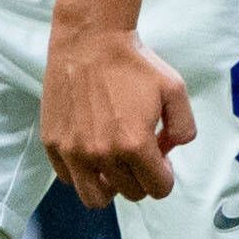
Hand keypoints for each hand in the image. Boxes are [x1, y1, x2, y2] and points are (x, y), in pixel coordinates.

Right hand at [43, 23, 196, 206]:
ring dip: (110, 187)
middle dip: (141, 177)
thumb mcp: (175, 91)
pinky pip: (69, 178)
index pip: (158, 189)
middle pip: (131, 193)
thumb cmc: (133, 63)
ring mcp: (74, 151)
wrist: (91, 40)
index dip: (165, 176)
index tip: (161, 159)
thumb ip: (184, 129)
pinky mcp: (53, 143)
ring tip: (114, 163)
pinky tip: (91, 149)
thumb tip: (169, 151)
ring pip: (94, 198)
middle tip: (139, 152)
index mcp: (135, 145)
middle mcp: (102, 154)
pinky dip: (82, 172)